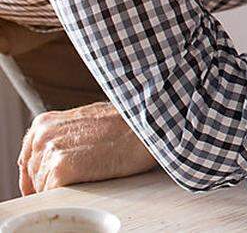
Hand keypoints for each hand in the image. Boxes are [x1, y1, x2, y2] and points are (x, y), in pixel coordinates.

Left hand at [18, 101, 157, 193]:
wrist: (148, 125)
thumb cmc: (129, 123)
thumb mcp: (88, 121)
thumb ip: (66, 137)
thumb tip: (62, 156)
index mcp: (45, 123)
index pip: (28, 159)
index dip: (38, 175)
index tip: (47, 185)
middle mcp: (43, 135)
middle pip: (34, 174)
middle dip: (51, 181)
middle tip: (78, 181)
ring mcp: (51, 152)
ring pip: (42, 186)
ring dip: (62, 189)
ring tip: (88, 179)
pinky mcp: (62, 169)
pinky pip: (52, 194)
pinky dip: (67, 195)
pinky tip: (87, 185)